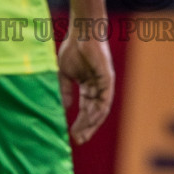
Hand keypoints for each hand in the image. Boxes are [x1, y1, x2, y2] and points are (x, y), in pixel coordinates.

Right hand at [56, 18, 115, 144]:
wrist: (81, 32)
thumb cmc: (73, 49)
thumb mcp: (65, 74)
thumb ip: (65, 91)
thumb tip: (65, 109)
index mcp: (88, 87)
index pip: (85, 110)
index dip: (79, 123)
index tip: (72, 136)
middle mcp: (98, 88)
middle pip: (93, 113)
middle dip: (86, 127)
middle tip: (78, 141)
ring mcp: (104, 84)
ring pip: (100, 109)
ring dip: (91, 123)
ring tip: (82, 134)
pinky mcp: (108, 79)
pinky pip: (104, 99)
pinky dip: (97, 111)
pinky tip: (89, 120)